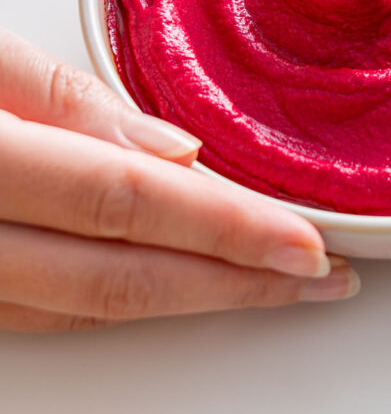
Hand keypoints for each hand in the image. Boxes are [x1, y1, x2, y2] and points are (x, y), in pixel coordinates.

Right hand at [0, 30, 358, 331]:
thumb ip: (63, 98)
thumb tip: (177, 152)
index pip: (123, 200)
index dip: (221, 227)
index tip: (305, 242)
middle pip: (116, 278)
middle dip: (230, 284)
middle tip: (320, 278)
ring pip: (86, 310)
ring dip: (189, 302)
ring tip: (274, 287)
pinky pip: (48, 314)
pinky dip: (124, 303)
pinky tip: (185, 286)